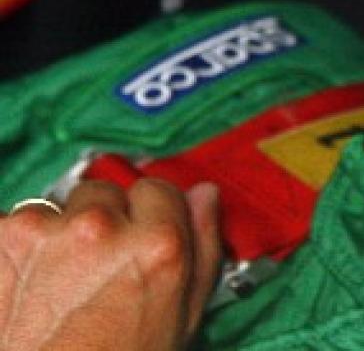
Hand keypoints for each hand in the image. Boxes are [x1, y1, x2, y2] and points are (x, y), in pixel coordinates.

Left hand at [0, 179, 221, 349]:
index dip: (151, 214)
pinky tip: (30, 283)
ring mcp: (44, 230)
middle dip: (104, 220)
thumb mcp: (183, 315)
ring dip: (59, 234)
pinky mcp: (0, 239)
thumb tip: (203, 197)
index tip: (141, 233)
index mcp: (156, 243)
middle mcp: (100, 229)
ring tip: (60, 282)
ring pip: (58, 208)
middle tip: (98, 267)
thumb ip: (202, 244)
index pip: (157, 188)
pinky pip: (14, 223)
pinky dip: (20, 249)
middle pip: (105, 193)